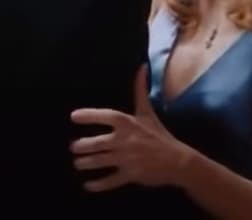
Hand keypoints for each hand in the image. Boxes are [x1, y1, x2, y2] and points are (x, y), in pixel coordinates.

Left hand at [70, 65, 192, 190]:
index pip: (106, 117)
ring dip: (86, 163)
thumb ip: (140, 90)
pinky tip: (87, 185)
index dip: (89, 116)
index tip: (73, 116)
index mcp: (129, 124)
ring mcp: (127, 159)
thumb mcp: (148, 112)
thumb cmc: (159, 135)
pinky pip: (111, 180)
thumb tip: (141, 66)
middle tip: (73, 147)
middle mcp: (126, 140)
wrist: (178, 160)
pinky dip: (98, 184)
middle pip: (98, 143)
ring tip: (77, 163)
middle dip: (82, 146)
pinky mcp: (131, 174)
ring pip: (100, 161)